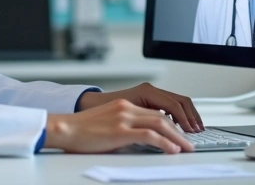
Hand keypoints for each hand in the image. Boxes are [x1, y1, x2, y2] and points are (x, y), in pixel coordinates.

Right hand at [43, 99, 193, 153]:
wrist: (64, 129)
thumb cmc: (81, 130)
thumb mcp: (107, 124)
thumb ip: (125, 128)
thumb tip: (142, 141)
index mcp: (124, 105)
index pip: (156, 112)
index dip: (172, 123)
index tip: (181, 133)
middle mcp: (127, 107)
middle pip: (162, 116)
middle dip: (180, 130)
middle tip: (189, 142)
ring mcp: (124, 117)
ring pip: (161, 123)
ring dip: (177, 137)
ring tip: (186, 147)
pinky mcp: (120, 130)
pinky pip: (150, 135)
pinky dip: (165, 142)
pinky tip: (172, 150)